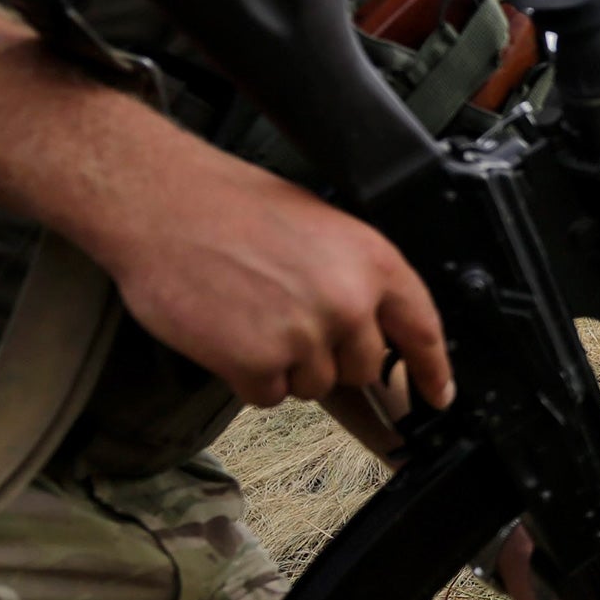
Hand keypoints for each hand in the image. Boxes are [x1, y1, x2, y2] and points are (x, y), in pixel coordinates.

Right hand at [82, 134, 454, 409]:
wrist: (162, 204)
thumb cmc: (231, 206)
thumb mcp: (320, 226)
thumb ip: (355, 277)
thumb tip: (370, 326)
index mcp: (371, 260)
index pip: (421, 329)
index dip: (432, 369)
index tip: (437, 395)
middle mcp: (348, 302)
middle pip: (362, 367)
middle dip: (329, 354)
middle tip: (286, 315)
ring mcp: (305, 336)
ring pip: (313, 385)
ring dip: (284, 364)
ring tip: (250, 312)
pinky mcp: (259, 364)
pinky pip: (269, 395)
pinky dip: (247, 374)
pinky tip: (229, 331)